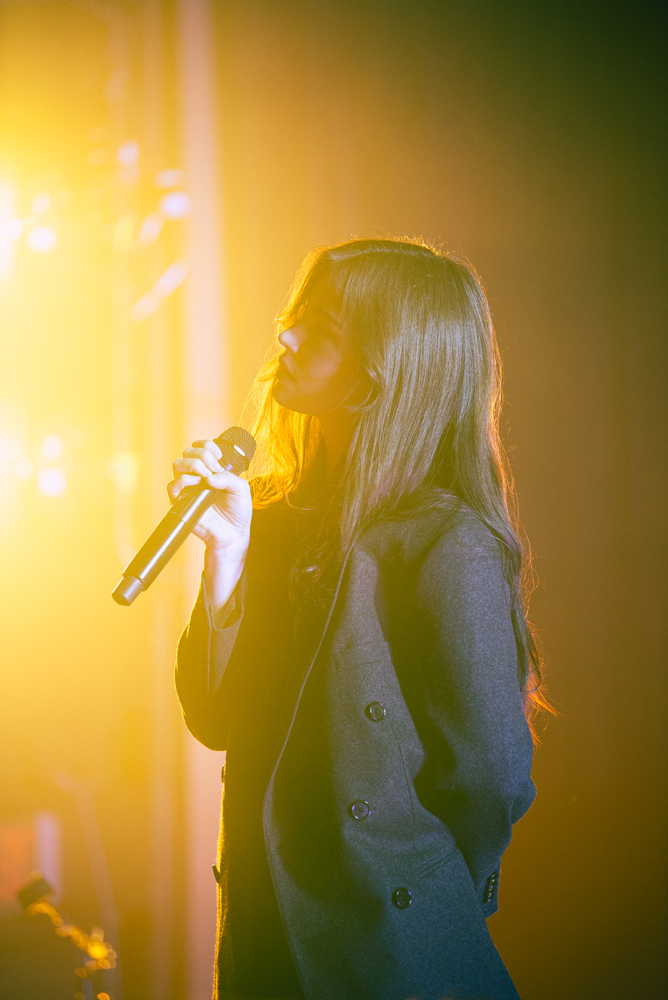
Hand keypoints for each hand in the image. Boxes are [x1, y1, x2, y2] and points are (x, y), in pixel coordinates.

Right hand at [168, 439, 251, 555]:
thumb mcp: (241, 489)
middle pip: (188, 452)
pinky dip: (184, 480)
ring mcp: (188, 488)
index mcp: (211, 469)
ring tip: (206, 476)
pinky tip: (198, 484)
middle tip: (214, 468)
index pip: (200, 447)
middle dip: (202, 455)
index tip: (218, 455)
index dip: (207, 445)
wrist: (232, 533)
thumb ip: (229, 477)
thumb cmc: (237, 511)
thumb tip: (210, 476)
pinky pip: (173, 486)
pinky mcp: (181, 501)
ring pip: (178, 464)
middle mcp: (197, 476)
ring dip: (193, 465)